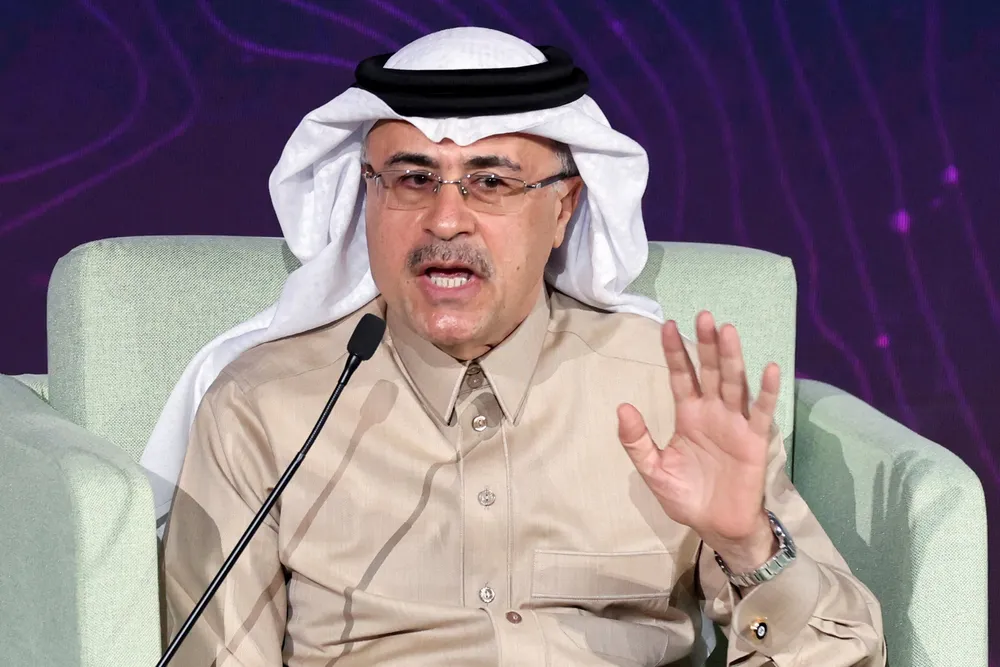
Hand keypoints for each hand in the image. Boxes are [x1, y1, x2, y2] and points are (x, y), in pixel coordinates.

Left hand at [617, 312, 780, 571]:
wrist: (717, 526)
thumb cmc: (687, 496)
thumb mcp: (654, 470)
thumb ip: (637, 441)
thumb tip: (623, 406)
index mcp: (688, 415)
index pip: (680, 376)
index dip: (675, 352)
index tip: (667, 325)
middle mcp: (712, 412)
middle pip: (708, 371)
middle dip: (705, 344)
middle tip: (703, 315)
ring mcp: (735, 423)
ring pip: (733, 383)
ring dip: (732, 358)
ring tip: (728, 331)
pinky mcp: (755, 440)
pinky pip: (762, 412)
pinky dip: (766, 392)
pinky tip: (769, 368)